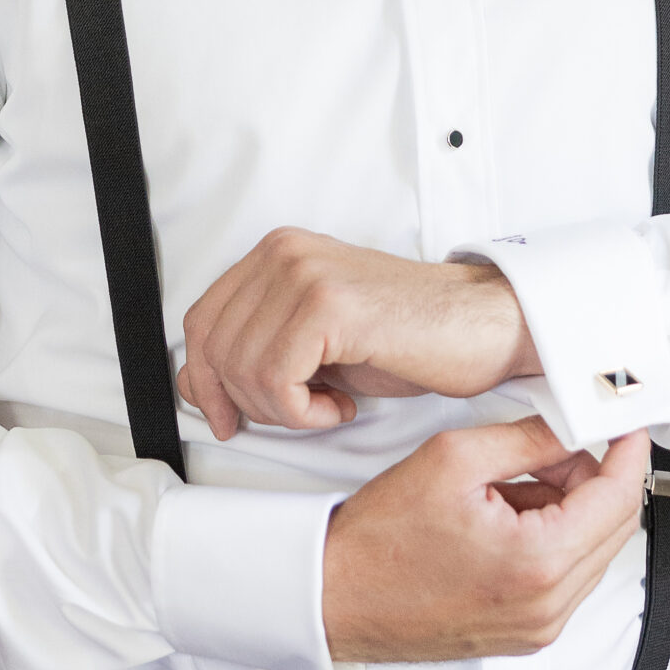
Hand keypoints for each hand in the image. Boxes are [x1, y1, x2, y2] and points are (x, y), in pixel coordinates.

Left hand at [176, 229, 539, 438]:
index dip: (204, 380)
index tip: (228, 417)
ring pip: (243, 369)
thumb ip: (255, 349)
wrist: (479, 328)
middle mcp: (284, 253)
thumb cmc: (405, 338)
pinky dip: (305, 412)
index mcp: (276, 252)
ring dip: (282, 411)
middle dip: (244, 402)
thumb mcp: (313, 344)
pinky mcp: (329, 305)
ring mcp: (304, 273)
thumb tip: (191, 383)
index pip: (201, 320)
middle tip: (295, 416)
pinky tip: (342, 405)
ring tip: (327, 406)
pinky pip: (278, 380)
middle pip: (213, 347)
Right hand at [322, 415, 648, 662]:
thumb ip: (528, 438)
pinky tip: (510, 512)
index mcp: (538, 562)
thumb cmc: (379, 539)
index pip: (617, 498)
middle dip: (597, 476)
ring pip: (591, 552)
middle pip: (614, 528)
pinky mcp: (524, 636)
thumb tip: (574, 426)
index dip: (628, 452)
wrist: (335, 598)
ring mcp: (538, 628)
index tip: (628, 424)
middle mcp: (548, 606)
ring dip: (573, 507)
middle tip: (561, 439)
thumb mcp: (454, 459)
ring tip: (518, 477)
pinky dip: (554, 538)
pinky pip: (566, 577)